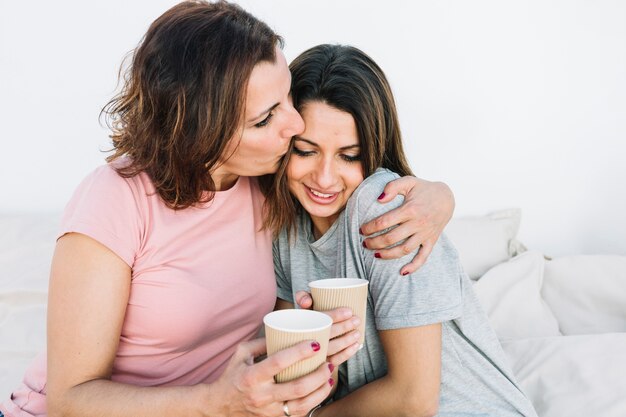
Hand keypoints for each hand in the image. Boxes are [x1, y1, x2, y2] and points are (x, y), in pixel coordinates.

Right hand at [212, 337, 333, 416]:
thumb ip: (262, 341)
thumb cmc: (233, 375)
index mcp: (252, 376)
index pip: (278, 362)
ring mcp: (269, 411)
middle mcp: (261, 395)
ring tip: (329, 376)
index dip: (299, 352)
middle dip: (317, 375)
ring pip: (301, 404)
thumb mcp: (241, 353)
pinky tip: (322, 390)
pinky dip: (314, 401)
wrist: (220, 406)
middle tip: (328, 362)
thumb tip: (286, 329)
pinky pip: (299, 413)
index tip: (315, 343)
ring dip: (320, 390)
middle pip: (296, 387)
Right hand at [295, 291, 360, 367]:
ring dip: (347, 340)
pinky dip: (346, 354)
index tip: (349, 311)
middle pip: (327, 334)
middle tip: (357, 320)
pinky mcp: (318, 365)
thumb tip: (307, 302)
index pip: (319, 320)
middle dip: (344, 327)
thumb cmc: (300, 321)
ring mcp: (311, 356)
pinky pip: (333, 361)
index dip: (335, 315)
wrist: (288, 344)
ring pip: (332, 349)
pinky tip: (355, 346)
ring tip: (357, 332)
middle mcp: (304, 341)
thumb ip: (303, 297)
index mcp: (300, 325)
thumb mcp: (300, 307)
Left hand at [360, 176, 454, 274]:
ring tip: (375, 255)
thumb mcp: (408, 182)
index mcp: (410, 209)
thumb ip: (392, 187)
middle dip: (374, 243)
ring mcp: (425, 234)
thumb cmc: (424, 189)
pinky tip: (402, 272)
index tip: (361, 230)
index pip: (384, 222)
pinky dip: (413, 267)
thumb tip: (379, 199)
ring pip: (404, 249)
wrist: (447, 197)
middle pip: (391, 238)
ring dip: (388, 255)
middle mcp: (418, 223)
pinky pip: (423, 257)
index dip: (370, 228)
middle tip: (364, 243)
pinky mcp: (431, 241)